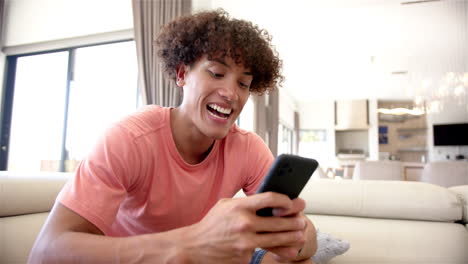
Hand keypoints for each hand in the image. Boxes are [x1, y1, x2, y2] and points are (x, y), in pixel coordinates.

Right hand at [180, 192, 306, 263]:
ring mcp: (245, 242)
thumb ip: (246, 203)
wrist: (193, 247)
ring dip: (292, 237)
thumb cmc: (212, 224)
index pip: (269, 198)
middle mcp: (244, 224)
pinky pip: (264, 253)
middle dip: (294, 221)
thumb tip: (270, 202)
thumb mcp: (226, 206)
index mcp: (239, 207)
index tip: (292, 202)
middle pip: (279, 221)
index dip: (285, 200)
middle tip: (302, 220)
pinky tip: (288, 250)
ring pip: (277, 239)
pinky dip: (277, 251)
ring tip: (301, 236)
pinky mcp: (244, 257)